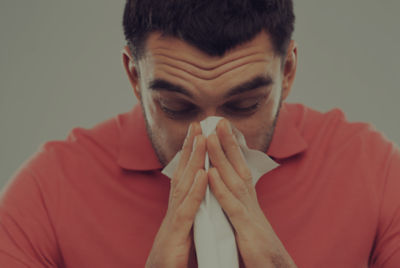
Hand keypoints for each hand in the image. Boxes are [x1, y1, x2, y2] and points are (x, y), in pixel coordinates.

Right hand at [146, 123, 207, 267]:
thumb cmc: (174, 251)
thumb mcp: (184, 225)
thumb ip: (190, 208)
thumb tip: (197, 193)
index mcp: (179, 204)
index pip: (186, 173)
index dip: (192, 153)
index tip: (199, 133)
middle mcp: (175, 205)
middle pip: (183, 172)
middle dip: (191, 147)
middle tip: (198, 124)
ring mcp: (174, 216)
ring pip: (185, 183)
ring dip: (194, 160)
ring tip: (202, 138)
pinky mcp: (177, 231)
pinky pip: (188, 208)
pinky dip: (197, 189)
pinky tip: (204, 173)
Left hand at [207, 119, 296, 267]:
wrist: (273, 265)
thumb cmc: (258, 242)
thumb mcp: (247, 216)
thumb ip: (238, 199)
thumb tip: (230, 183)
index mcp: (247, 197)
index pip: (238, 166)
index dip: (230, 147)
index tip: (220, 128)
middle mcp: (249, 199)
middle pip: (238, 165)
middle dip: (227, 142)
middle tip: (218, 120)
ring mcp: (248, 211)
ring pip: (233, 179)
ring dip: (221, 158)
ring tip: (209, 138)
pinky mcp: (245, 227)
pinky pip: (231, 205)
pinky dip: (221, 188)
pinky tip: (210, 173)